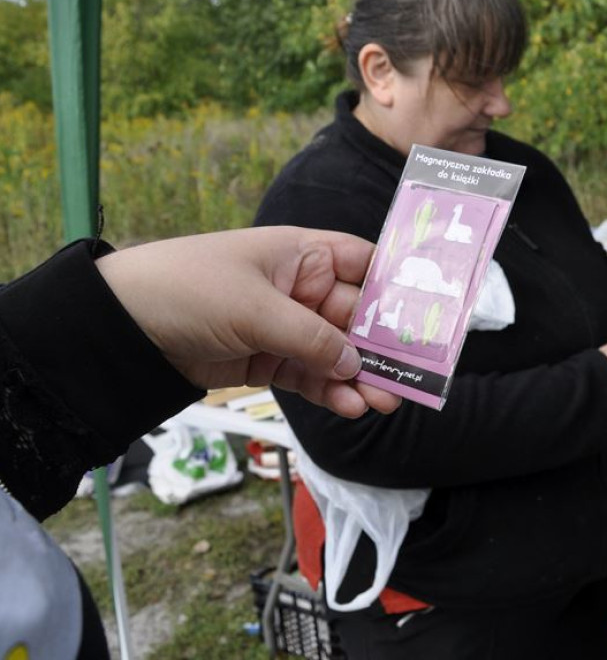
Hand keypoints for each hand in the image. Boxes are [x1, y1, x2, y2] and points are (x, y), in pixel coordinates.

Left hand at [95, 226, 400, 417]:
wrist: (122, 327)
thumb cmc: (188, 288)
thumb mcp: (256, 308)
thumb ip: (311, 338)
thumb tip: (355, 364)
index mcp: (303, 255)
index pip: (364, 265)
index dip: (396, 288)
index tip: (428, 318)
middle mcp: (301, 289)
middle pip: (357, 318)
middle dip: (382, 348)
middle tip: (410, 378)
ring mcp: (285, 326)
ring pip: (338, 354)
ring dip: (361, 378)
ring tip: (383, 403)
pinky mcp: (268, 360)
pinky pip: (311, 376)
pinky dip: (330, 392)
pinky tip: (349, 406)